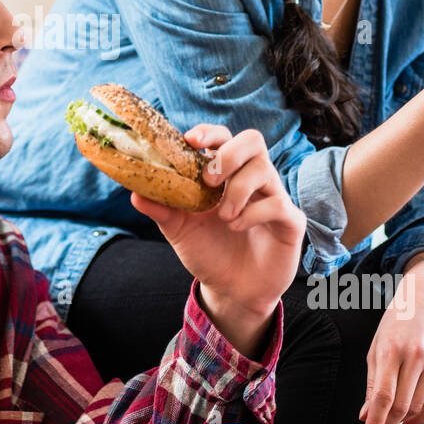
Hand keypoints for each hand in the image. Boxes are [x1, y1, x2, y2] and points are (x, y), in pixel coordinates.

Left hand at [129, 124, 306, 320]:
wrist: (232, 291)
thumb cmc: (209, 252)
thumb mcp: (179, 231)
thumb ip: (161, 209)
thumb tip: (134, 193)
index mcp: (225, 174)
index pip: (222, 137)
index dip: (209, 133)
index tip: (190, 141)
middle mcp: (251, 179)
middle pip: (252, 140)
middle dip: (228, 153)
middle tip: (209, 180)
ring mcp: (273, 197)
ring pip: (264, 168)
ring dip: (237, 190)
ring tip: (222, 217)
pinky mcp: (289, 221)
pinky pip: (278, 203)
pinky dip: (253, 213)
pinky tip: (237, 227)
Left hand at [358, 261, 423, 423]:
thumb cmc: (397, 322)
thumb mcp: (377, 346)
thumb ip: (373, 383)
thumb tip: (366, 415)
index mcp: (391, 349)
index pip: (383, 397)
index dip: (375, 423)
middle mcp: (416, 354)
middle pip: (402, 405)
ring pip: (420, 405)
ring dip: (405, 422)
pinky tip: (412, 423)